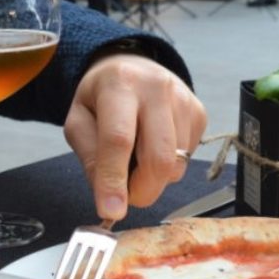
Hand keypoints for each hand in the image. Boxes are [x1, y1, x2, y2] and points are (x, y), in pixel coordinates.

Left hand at [63, 55, 206, 221]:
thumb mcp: (78, 121)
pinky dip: (167, 167)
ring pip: (175, 165)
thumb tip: (110, 199)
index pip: (118, 139)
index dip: (114, 180)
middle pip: (158, 158)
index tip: (111, 211)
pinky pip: (187, 160)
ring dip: (152, 179)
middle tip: (124, 195)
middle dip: (141, 191)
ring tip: (135, 157)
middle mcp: (157, 88)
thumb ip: (90, 157)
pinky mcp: (200, 114)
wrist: (133, 67)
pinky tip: (153, 146)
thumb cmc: (102, 98)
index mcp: (119, 84)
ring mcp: (184, 100)